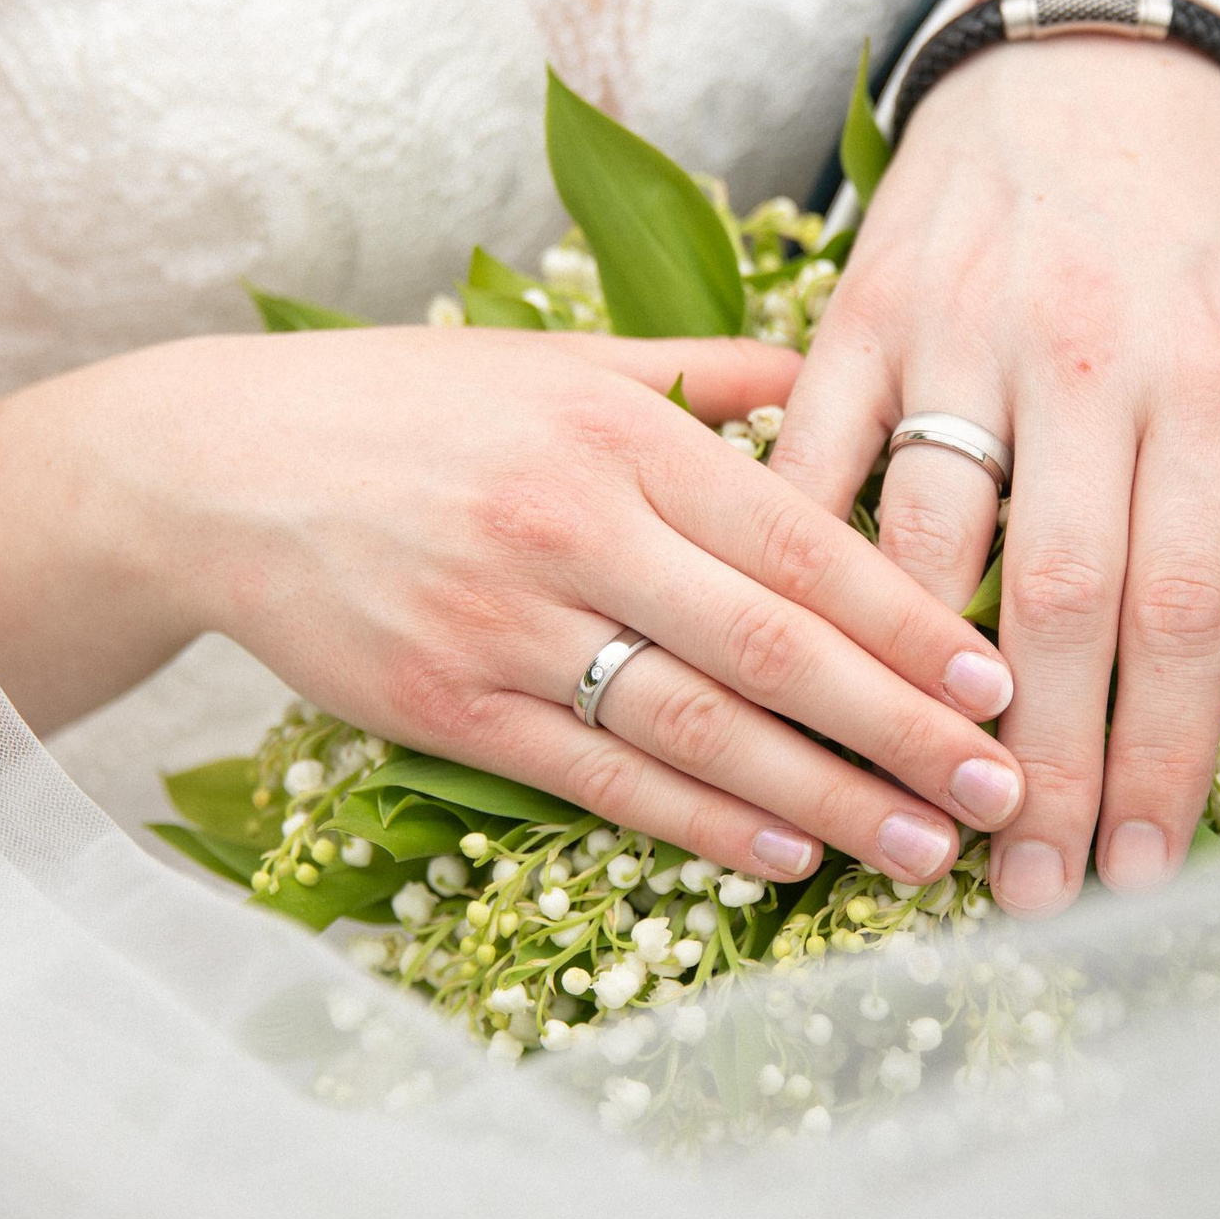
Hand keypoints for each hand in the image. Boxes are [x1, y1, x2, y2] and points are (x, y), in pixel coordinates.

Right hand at [69, 327, 1024, 884]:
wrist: (216, 466)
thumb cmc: (407, 406)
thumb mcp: (555, 362)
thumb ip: (699, 379)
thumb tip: (824, 382)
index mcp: (617, 431)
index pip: (799, 542)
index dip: (909, 621)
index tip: (996, 678)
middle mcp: (572, 524)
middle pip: (773, 646)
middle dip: (903, 727)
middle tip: (1004, 788)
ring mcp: (506, 623)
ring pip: (697, 727)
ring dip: (824, 797)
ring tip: (922, 848)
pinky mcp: (448, 703)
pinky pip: (598, 777)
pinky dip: (697, 822)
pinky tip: (782, 856)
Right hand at [772, 37, 1219, 913]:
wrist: (1091, 65)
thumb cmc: (1205, 245)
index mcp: (1207, 381)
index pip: (1183, 608)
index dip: (1161, 758)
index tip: (1141, 876)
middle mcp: (1082, 356)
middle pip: (1050, 598)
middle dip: (1037, 765)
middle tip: (1024, 894)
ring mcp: (953, 329)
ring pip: (916, 545)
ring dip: (907, 699)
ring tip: (915, 816)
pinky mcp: (855, 306)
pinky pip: (810, 459)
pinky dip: (798, 571)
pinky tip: (793, 670)